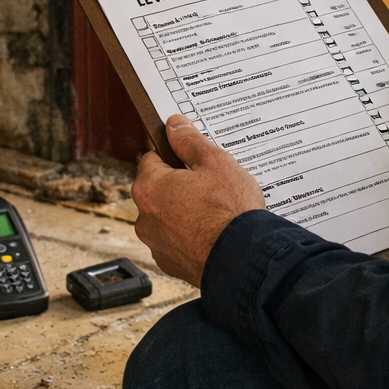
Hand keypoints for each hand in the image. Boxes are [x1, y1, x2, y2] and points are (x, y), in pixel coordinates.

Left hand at [132, 115, 265, 287]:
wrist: (243, 260)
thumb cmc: (229, 212)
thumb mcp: (215, 162)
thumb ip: (189, 140)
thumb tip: (174, 125)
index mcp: (150, 187)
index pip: (152, 158)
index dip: (173, 154)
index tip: (189, 156)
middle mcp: (145, 217)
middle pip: (159, 188)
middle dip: (180, 184)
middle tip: (209, 183)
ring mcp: (156, 243)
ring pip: (168, 215)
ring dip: (184, 210)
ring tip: (215, 209)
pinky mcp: (170, 263)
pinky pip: (177, 239)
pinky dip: (190, 234)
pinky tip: (213, 230)